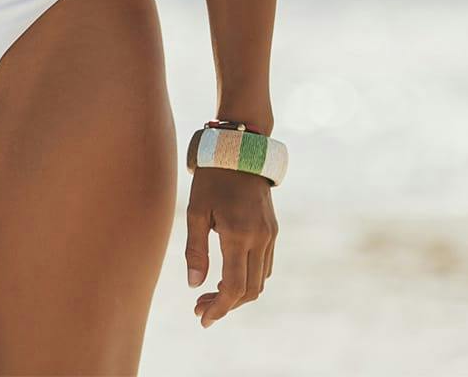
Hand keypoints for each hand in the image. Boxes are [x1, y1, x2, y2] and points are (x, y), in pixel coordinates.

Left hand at [185, 167, 277, 327]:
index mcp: (238, 234)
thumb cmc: (212, 178)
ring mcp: (270, 235)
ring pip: (260, 281)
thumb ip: (195, 250)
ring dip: (238, 294)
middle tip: (201, 307)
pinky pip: (265, 266)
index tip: (202, 318)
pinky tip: (229, 275)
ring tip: (211, 295)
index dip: (219, 308)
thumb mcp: (196, 210)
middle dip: (226, 305)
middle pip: (249, 291)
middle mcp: (259, 238)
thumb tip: (194, 285)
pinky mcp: (273, 230)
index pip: (233, 287)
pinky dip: (249, 278)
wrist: (240, 150)